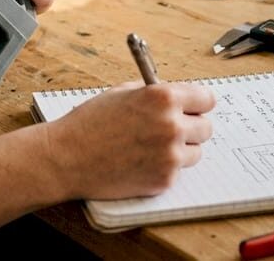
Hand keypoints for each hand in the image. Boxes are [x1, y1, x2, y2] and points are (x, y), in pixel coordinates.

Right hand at [44, 82, 214, 199]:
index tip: (193, 108)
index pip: (206, 99)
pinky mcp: (164, 180)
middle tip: (170, 129)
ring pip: (195, 152)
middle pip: (206, 127)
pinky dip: (163, 168)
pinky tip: (140, 162)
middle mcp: (172, 126)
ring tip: (150, 147)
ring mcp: (170, 156)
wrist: (67, 157)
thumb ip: (154, 94)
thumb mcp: (122, 93)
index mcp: (163, 98)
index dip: (198, 103)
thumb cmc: (89, 123)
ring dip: (180, 149)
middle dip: (190, 127)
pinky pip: (177, 172)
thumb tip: (176, 98)